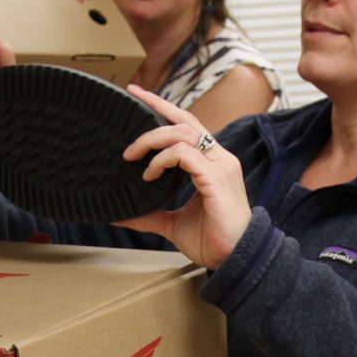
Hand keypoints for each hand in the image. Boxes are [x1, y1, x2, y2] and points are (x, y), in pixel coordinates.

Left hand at [113, 85, 251, 269]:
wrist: (235, 259)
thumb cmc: (213, 240)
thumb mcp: (173, 224)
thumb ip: (150, 214)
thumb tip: (121, 213)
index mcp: (212, 163)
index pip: (187, 125)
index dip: (163, 108)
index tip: (139, 96)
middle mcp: (218, 159)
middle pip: (185, 120)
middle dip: (156, 105)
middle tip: (130, 99)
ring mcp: (219, 166)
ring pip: (183, 133)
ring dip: (153, 138)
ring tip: (132, 155)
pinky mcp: (216, 179)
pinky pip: (185, 155)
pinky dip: (163, 160)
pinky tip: (150, 174)